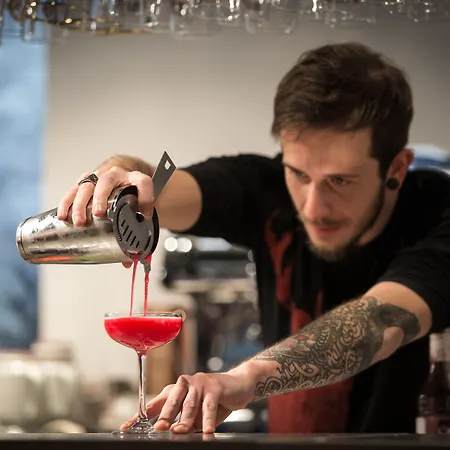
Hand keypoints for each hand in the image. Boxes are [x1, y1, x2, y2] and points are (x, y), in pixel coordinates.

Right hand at [57, 162, 153, 267]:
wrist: (123, 180)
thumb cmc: (132, 197)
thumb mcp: (139, 210)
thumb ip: (135, 233)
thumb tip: (127, 261)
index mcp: (136, 179)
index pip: (143, 183)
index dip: (146, 198)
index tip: (144, 215)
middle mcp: (117, 174)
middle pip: (107, 181)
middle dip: (101, 198)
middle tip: (98, 214)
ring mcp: (99, 176)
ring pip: (87, 185)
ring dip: (80, 203)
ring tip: (78, 221)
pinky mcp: (85, 181)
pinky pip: (73, 190)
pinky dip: (66, 202)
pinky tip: (62, 215)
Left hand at [121, 369, 254, 433]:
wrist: (239, 385)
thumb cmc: (215, 400)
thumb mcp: (197, 414)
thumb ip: (185, 421)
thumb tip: (175, 434)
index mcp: (176, 390)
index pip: (155, 403)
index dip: (141, 415)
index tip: (126, 427)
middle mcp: (185, 383)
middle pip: (171, 400)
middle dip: (165, 416)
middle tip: (159, 429)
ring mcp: (200, 383)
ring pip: (189, 403)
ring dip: (185, 419)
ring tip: (180, 432)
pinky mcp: (214, 386)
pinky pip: (208, 405)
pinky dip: (206, 419)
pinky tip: (206, 430)